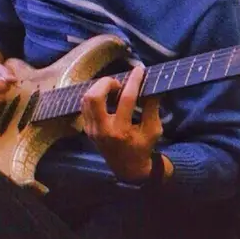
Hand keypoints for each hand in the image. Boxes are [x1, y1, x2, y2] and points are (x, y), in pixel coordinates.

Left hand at [81, 66, 161, 181]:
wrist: (127, 168)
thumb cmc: (143, 148)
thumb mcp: (154, 129)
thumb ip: (152, 107)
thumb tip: (152, 84)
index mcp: (121, 131)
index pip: (126, 99)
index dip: (133, 81)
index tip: (139, 70)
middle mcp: (103, 130)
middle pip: (94, 97)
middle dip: (106, 83)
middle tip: (119, 83)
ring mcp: (92, 130)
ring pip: (86, 99)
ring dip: (100, 88)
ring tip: (114, 89)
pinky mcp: (87, 129)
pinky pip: (85, 105)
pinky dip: (95, 96)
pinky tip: (107, 96)